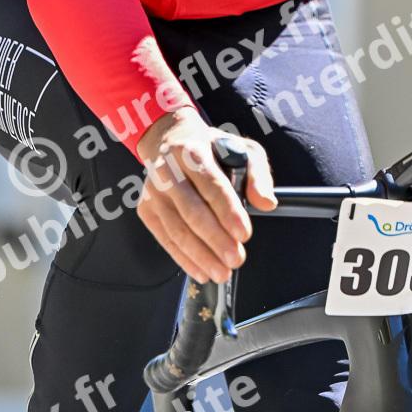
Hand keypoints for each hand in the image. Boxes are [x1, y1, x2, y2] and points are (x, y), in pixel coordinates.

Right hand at [135, 112, 275, 282]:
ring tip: (221, 272)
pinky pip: (165, 239)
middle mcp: (168, 171)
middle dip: (216, 240)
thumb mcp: (242, 149)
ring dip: (201, 255)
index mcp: (193, 152)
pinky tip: (201, 270)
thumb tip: (266, 202)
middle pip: (193, 212)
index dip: (228, 212)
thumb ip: (258, 174)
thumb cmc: (211, 149)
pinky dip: (184, 258)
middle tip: (236, 259)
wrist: (170, 140)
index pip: (211, 185)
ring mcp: (153, 192)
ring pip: (177, 230)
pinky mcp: (146, 209)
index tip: (244, 234)